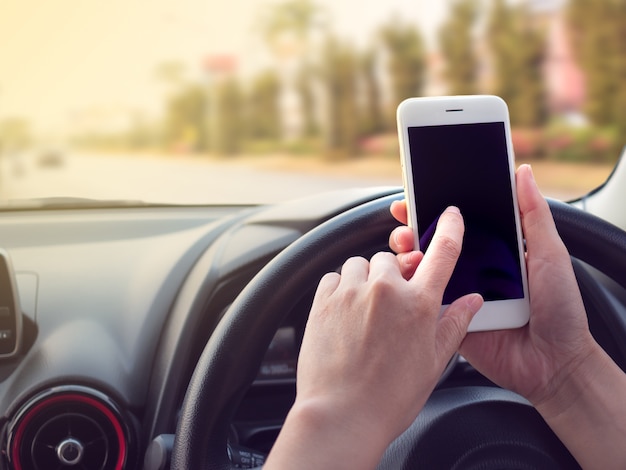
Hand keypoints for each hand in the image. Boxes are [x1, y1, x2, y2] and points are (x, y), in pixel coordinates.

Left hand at [265, 206, 482, 468]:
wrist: (341, 414)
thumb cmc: (389, 396)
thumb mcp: (434, 362)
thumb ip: (455, 324)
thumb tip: (473, 300)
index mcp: (420, 304)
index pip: (443, 252)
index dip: (449, 228)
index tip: (449, 215)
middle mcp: (386, 290)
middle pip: (394, 259)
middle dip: (395, 275)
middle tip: (393, 303)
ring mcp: (353, 292)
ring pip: (362, 264)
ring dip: (366, 280)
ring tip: (366, 311)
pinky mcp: (324, 300)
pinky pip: (335, 276)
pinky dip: (341, 288)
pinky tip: (345, 314)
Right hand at [389, 164, 595, 408]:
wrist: (554, 362)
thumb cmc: (559, 308)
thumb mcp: (550, 254)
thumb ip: (533, 214)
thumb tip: (522, 172)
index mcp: (492, 251)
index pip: (457, 224)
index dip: (434, 208)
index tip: (414, 196)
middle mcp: (471, 270)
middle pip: (432, 245)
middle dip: (411, 231)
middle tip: (403, 226)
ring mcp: (458, 295)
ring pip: (423, 271)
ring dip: (407, 258)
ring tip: (408, 253)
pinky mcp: (449, 320)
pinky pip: (425, 302)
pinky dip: (411, 290)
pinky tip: (409, 281)